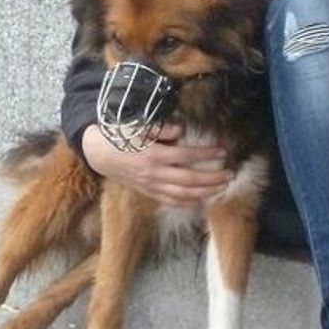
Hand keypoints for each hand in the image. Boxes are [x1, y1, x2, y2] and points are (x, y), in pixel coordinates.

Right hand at [80, 124, 232, 206]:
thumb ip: (160, 128)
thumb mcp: (138, 126)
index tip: (223, 152)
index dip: (206, 154)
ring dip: (205, 193)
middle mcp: (153, 174)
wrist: (98, 153)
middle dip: (212, 179)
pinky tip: (202, 200)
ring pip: (182, 195)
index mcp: (153, 155)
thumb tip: (180, 131)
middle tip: (230, 174)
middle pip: (189, 180)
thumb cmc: (121, 136)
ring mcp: (150, 186)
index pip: (186, 156)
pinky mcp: (147, 192)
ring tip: (222, 188)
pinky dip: (188, 203)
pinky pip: (170, 201)